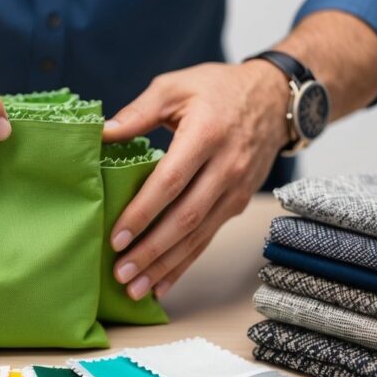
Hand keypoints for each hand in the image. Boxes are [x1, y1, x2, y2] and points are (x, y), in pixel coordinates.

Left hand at [103, 60, 291, 299]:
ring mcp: (236, 190)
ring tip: (136, 289)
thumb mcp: (175, 87)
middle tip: (121, 272)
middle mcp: (226, 167)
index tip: (117, 236)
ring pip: (198, 236)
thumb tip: (101, 134)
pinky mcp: (238, 204)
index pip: (171, 181)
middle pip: (185, 218)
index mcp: (207, 135)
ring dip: (166, 266)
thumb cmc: (217, 89)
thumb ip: (138, 112)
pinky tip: (163, 284)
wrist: (275, 99)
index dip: (143, 212)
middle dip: (151, 250)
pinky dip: (184, 264)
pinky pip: (208, 238)